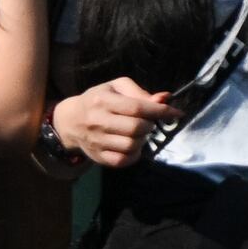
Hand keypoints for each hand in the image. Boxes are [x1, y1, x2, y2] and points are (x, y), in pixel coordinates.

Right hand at [50, 76, 170, 168]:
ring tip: (137, 133)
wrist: (70, 121)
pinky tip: (132, 146)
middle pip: (136, 128)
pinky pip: (123, 161)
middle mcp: (98, 122)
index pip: (137, 108)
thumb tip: (164, 99)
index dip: (161, 111)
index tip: (177, 113)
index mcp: (103, 101)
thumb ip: (140, 92)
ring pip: (132, 145)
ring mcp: (96, 141)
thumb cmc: (98, 100)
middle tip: (147, 122)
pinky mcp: (98, 157)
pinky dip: (134, 155)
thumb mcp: (116, 87)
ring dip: (142, 140)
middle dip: (150, 125)